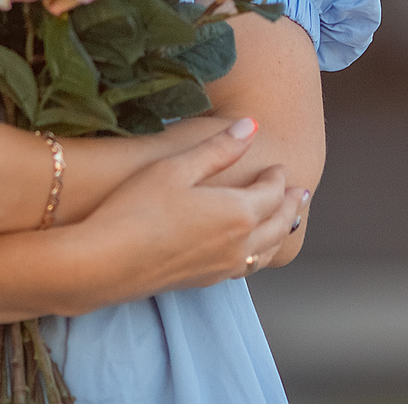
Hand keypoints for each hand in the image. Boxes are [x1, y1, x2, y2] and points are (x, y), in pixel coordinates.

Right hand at [70, 118, 304, 300]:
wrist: (106, 262)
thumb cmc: (137, 207)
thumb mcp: (177, 167)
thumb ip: (218, 149)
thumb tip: (251, 126)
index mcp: (238, 213)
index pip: (272, 193)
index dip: (278, 178)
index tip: (279, 166)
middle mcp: (239, 244)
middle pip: (278, 224)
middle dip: (291, 206)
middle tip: (301, 194)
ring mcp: (223, 267)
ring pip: (266, 251)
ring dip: (279, 232)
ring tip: (285, 222)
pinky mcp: (204, 281)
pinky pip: (247, 268)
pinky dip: (259, 254)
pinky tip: (249, 251)